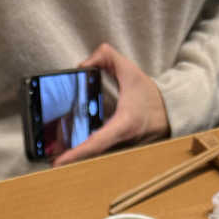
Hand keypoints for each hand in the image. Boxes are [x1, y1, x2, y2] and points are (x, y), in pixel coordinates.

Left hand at [52, 43, 169, 167]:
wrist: (170, 113)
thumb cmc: (150, 95)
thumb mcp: (130, 70)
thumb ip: (107, 57)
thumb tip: (82, 64)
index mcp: (123, 124)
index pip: (97, 142)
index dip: (78, 153)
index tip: (60, 161)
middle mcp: (121, 141)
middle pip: (91, 155)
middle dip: (70, 159)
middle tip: (48, 160)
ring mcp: (120, 149)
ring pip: (94, 158)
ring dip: (75, 159)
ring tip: (52, 157)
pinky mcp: (118, 151)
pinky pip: (99, 154)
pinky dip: (84, 154)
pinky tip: (67, 151)